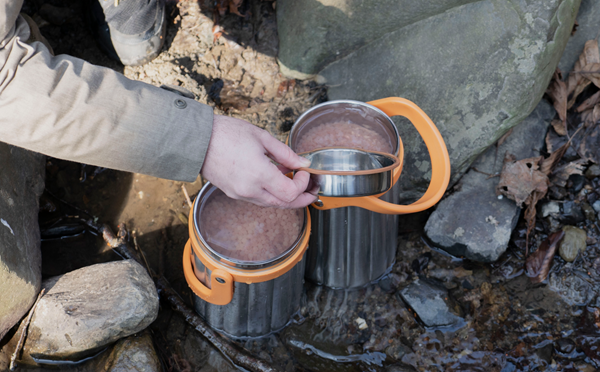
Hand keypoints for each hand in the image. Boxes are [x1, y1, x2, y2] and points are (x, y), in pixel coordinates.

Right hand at [200, 115, 317, 207]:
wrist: (197, 139)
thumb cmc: (226, 134)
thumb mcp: (262, 137)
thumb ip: (286, 153)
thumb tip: (303, 163)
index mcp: (259, 174)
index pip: (291, 193)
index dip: (304, 184)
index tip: (305, 171)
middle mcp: (250, 190)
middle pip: (284, 204)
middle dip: (302, 199)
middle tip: (313, 190)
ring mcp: (240, 194)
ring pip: (271, 203)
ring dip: (286, 196)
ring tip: (295, 181)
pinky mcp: (234, 193)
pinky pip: (259, 199)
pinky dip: (271, 192)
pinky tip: (276, 179)